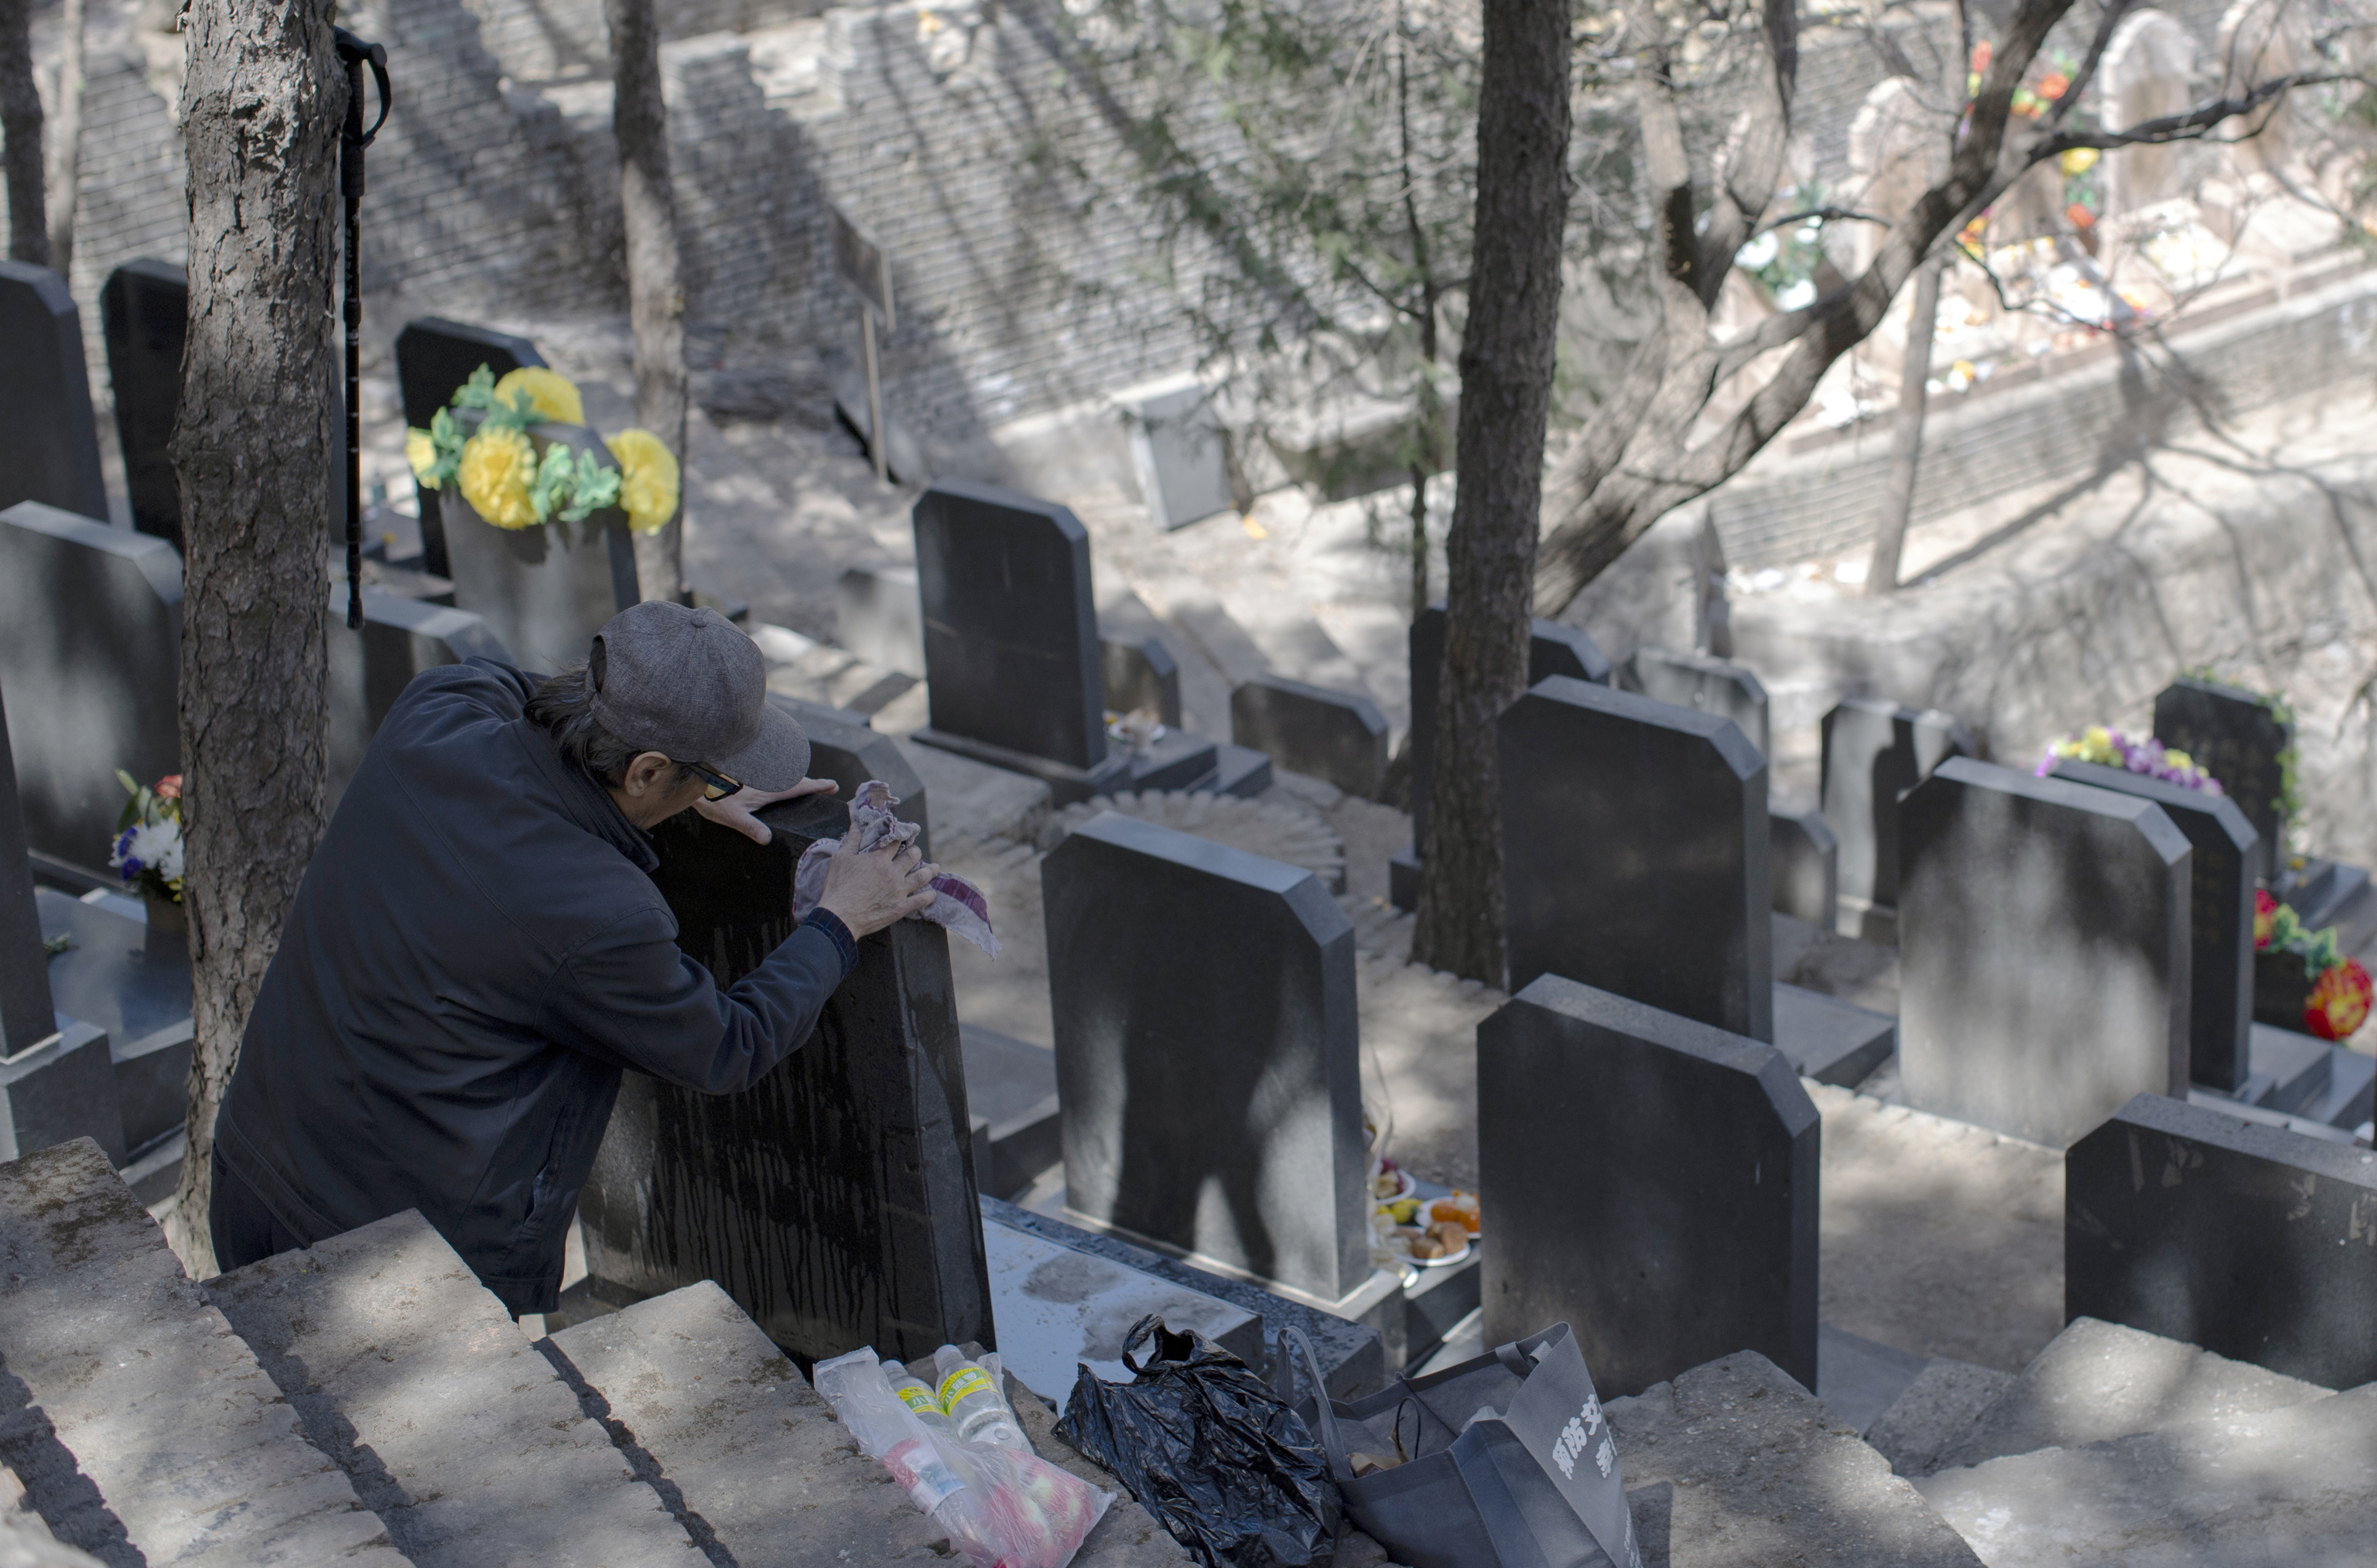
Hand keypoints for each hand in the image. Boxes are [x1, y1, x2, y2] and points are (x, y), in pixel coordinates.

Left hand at [692, 777, 838, 845]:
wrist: (697, 780)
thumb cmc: (714, 798)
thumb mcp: (733, 817)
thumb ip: (751, 828)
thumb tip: (767, 840)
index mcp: (768, 790)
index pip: (799, 787)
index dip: (817, 786)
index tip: (833, 785)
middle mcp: (767, 781)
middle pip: (796, 780)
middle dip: (813, 783)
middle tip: (827, 786)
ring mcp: (760, 778)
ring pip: (785, 777)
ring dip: (798, 780)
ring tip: (808, 787)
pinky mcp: (751, 777)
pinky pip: (775, 777)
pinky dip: (784, 780)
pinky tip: (780, 787)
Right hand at [816, 828, 938, 938]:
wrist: (840, 917)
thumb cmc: (837, 887)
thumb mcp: (840, 859)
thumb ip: (851, 840)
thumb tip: (856, 824)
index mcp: (879, 859)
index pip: (895, 842)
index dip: (899, 837)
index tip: (901, 836)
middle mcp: (893, 873)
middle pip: (912, 856)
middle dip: (915, 852)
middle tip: (915, 852)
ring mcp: (899, 890)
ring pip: (922, 876)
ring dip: (930, 870)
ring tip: (935, 868)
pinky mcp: (901, 907)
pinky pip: (921, 900)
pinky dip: (929, 895)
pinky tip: (932, 893)